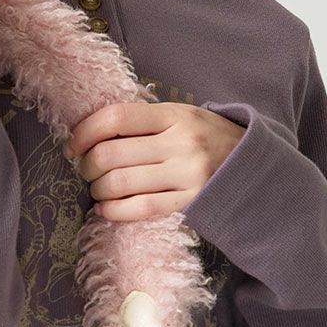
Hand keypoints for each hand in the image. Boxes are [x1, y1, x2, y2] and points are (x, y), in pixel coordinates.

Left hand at [65, 101, 243, 221]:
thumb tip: (92, 132)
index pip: (116, 118)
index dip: (85, 132)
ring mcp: (186, 174)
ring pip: (120, 184)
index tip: (73, 144)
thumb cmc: (206, 138)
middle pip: (110, 155)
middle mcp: (180, 143)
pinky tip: (106, 209)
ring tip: (99, 190)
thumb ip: (143, 122)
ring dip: (98, 190)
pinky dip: (113, 211)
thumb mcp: (181, 116)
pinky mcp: (190, 202)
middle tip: (85, 170)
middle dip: (86, 166)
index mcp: (174, 115)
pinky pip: (140, 209)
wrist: (252, 166)